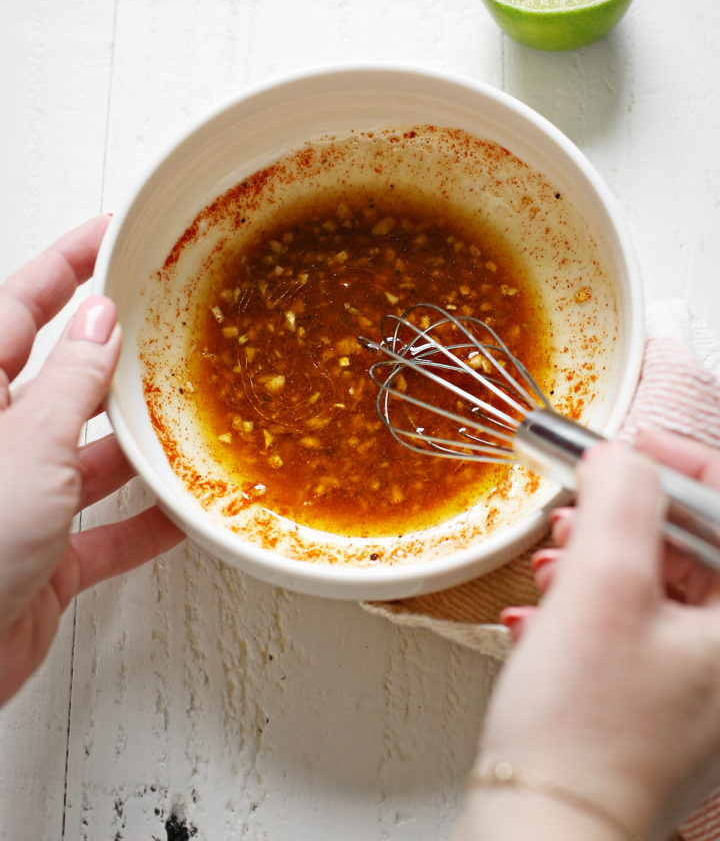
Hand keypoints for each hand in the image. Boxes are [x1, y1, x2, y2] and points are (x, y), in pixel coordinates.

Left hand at [0, 216, 183, 705]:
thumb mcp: (28, 449)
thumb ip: (72, 385)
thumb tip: (100, 322)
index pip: (20, 306)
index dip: (66, 264)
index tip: (109, 233)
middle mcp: (0, 440)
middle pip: (64, 378)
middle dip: (115, 352)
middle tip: (165, 318)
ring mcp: (22, 498)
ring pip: (92, 454)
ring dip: (141, 444)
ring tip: (191, 415)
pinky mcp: (44, 556)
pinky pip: (107, 529)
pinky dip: (146, 523)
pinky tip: (185, 513)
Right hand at [456, 433, 719, 840]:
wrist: (546, 832)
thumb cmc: (584, 733)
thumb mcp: (602, 585)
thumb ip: (621, 497)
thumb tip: (620, 458)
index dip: (686, 464)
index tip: (635, 445)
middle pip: (696, 550)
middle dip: (629, 519)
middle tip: (581, 510)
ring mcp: (702, 692)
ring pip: (661, 589)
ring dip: (601, 563)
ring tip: (554, 568)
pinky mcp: (661, 711)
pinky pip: (635, 632)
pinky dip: (589, 611)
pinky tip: (544, 618)